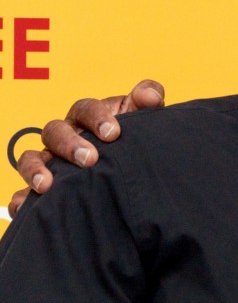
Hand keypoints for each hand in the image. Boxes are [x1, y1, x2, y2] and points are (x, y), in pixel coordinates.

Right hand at [8, 80, 163, 216]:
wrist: (134, 170)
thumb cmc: (134, 138)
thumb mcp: (143, 118)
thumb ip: (149, 99)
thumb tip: (149, 96)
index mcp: (88, 117)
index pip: (86, 109)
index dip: (97, 118)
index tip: (113, 133)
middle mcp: (66, 135)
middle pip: (55, 131)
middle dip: (70, 144)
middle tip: (89, 159)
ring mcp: (52, 160)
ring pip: (33, 157)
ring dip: (36, 169)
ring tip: (47, 184)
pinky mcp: (46, 185)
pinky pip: (25, 191)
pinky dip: (23, 198)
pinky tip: (28, 206)